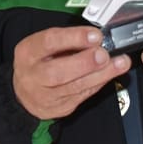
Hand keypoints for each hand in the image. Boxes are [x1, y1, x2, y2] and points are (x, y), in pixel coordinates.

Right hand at [12, 25, 131, 119]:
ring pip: (74, 87)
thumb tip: (96, 38)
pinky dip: (98, 83)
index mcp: (28, 53)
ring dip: (100, 75)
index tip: (95, 36)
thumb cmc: (39, 62)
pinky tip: (109, 74)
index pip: (50, 43)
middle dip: (85, 63)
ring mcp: (45, 96)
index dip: (74, 38)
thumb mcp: (44, 45)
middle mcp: (33, 76)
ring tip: (119, 64)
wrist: (23, 92)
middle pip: (58, 72)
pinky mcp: (58, 108)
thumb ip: (67, 40)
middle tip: (104, 54)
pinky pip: (82, 95)